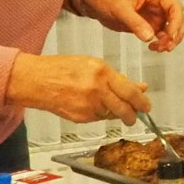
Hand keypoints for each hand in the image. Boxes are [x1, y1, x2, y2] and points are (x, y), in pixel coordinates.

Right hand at [6, 53, 150, 124]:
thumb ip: (117, 78)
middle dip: (133, 115)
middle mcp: (96, 90)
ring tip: (103, 103)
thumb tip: (140, 87)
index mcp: (101, 72)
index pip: (130, 91)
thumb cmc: (62, 68)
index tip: (147, 106)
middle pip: (124, 108)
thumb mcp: (92, 65)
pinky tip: (90, 105)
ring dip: (114, 113)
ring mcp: (88, 105)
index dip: (142, 101)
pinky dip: (99, 114)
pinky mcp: (81, 117)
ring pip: (111, 114)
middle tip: (135, 116)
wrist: (35, 81)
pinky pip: (98, 118)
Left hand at [83, 0, 183, 51]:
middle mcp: (159, 3)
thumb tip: (150, 37)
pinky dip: (162, 43)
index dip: (175, 23)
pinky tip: (152, 47)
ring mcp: (156, 14)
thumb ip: (135, 23)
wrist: (97, 3)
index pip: (175, 7)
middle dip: (175, 34)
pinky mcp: (151, 24)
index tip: (169, 37)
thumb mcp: (120, 10)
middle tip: (165, 46)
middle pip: (178, 19)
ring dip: (169, 40)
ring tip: (157, 48)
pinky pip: (163, 35)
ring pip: (173, 28)